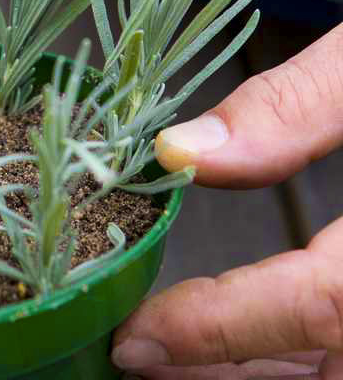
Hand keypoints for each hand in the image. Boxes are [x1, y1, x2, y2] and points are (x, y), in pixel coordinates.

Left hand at [113, 23, 342, 378]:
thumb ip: (293, 107)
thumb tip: (179, 153)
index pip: (329, 304)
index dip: (225, 329)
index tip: (137, 337)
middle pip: (339, 364)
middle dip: (230, 369)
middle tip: (140, 357)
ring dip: (263, 374)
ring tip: (175, 358)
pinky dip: (306, 358)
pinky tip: (250, 348)